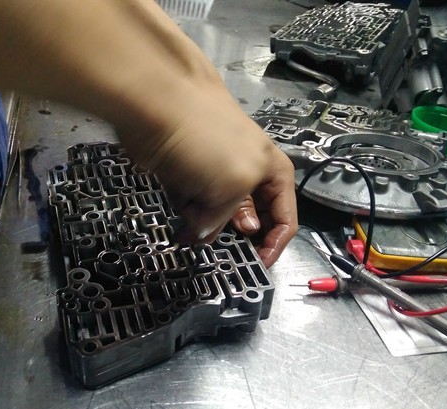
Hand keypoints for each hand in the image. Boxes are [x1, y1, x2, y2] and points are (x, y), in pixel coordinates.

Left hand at [116, 84, 297, 267]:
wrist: (161, 104)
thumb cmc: (208, 141)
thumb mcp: (234, 185)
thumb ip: (225, 219)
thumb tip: (204, 236)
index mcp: (273, 172)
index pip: (285, 219)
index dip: (273, 245)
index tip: (256, 266)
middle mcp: (248, 176)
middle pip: (246, 220)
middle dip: (231, 234)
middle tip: (215, 243)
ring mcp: (215, 175)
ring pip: (215, 216)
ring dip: (203, 223)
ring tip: (191, 218)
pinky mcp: (187, 175)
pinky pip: (190, 205)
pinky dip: (184, 211)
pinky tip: (179, 207)